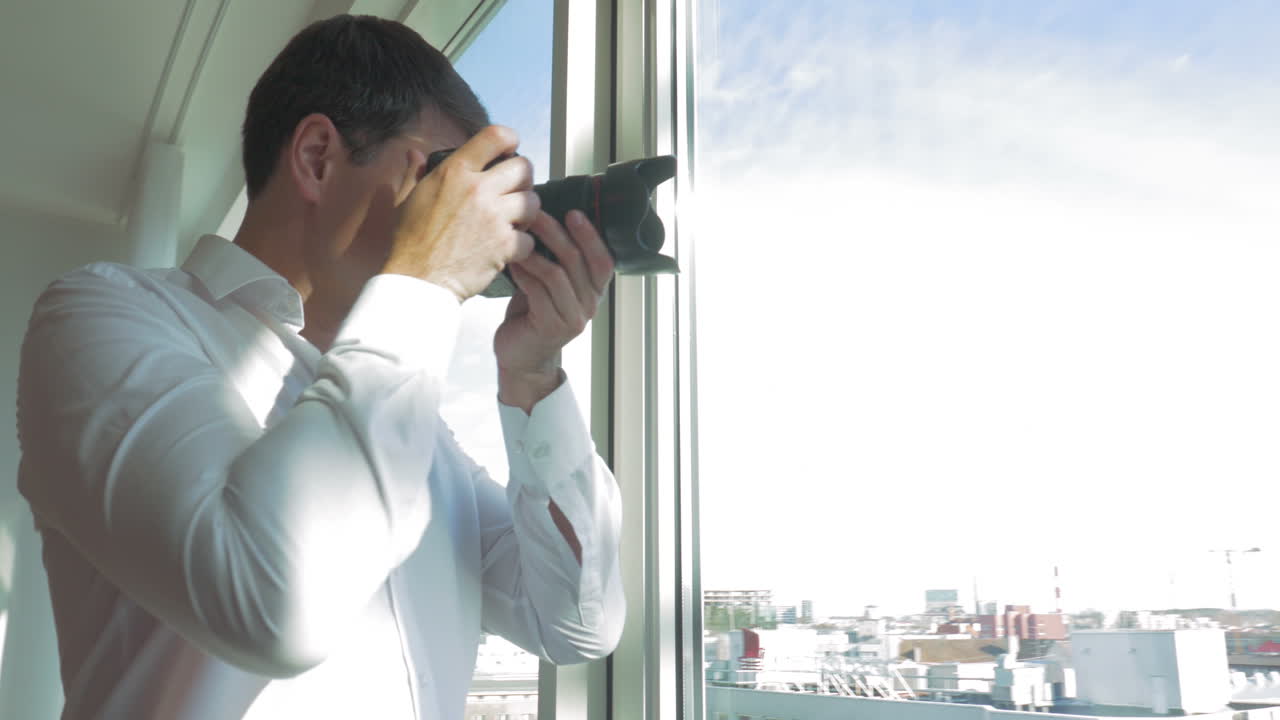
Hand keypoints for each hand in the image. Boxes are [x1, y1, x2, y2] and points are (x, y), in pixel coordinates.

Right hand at [381, 126, 539, 301]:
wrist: (418, 280)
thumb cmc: (410, 242)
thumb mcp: (407, 199)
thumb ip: (416, 172)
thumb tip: (414, 153)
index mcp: (455, 172)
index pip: (495, 136)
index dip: (509, 140)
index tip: (510, 150)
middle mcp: (478, 189)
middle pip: (523, 168)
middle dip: (524, 179)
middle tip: (515, 191)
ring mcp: (494, 216)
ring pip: (533, 202)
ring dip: (527, 212)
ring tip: (514, 221)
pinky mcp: (505, 244)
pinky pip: (529, 238)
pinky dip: (523, 245)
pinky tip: (508, 248)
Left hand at [495, 209, 613, 410]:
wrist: (522, 357)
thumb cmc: (533, 313)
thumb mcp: (550, 284)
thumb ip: (557, 261)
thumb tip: (547, 217)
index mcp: (594, 291)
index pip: (603, 260)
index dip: (591, 236)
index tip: (573, 212)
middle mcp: (589, 305)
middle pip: (577, 261)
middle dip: (556, 233)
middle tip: (535, 214)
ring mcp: (573, 318)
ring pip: (556, 275)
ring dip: (535, 252)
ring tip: (518, 236)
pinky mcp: (551, 328)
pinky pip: (538, 292)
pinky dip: (524, 273)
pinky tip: (512, 263)